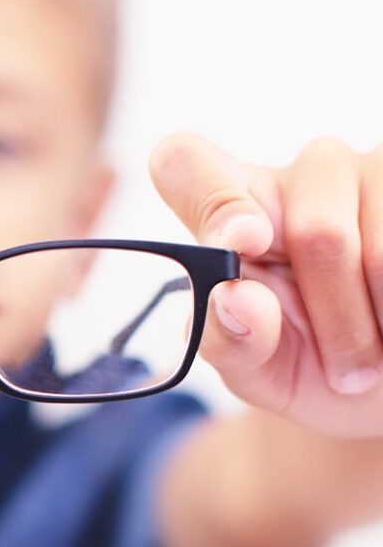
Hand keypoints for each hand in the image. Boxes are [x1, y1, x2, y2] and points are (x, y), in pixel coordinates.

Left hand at [150, 132, 382, 437]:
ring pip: (375, 249)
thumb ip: (229, 341)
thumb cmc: (301, 365)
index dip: (216, 199)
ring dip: (375, 322)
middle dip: (335, 317)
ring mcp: (361, 169)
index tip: (244, 244)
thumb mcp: (254, 371)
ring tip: (373, 348)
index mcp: (225, 214)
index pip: (184, 163)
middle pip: (318, 232)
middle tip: (344, 371)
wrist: (376, 383)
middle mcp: (291, 178)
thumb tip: (234, 295)